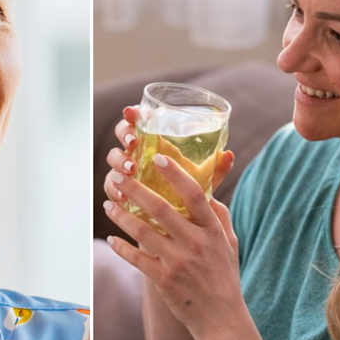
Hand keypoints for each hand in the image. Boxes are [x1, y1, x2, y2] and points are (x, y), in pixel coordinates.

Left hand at [102, 111, 241, 339]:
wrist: (221, 319)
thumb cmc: (224, 276)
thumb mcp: (230, 242)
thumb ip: (219, 215)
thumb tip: (207, 189)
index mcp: (212, 230)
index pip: (194, 194)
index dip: (175, 173)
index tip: (158, 158)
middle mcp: (196, 243)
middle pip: (161, 208)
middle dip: (135, 189)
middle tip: (117, 176)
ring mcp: (179, 262)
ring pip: (143, 231)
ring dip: (121, 215)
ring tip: (107, 203)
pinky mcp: (164, 280)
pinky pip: (137, 259)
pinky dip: (121, 248)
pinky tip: (112, 239)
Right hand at [103, 106, 232, 213]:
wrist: (175, 227)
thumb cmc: (187, 197)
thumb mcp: (202, 183)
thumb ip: (215, 170)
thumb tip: (229, 155)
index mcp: (156, 143)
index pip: (141, 121)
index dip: (134, 114)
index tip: (133, 112)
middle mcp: (139, 152)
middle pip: (122, 132)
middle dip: (124, 134)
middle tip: (134, 143)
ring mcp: (126, 170)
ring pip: (113, 157)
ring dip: (119, 162)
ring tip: (131, 170)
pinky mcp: (119, 190)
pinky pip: (110, 185)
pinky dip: (113, 189)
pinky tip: (120, 196)